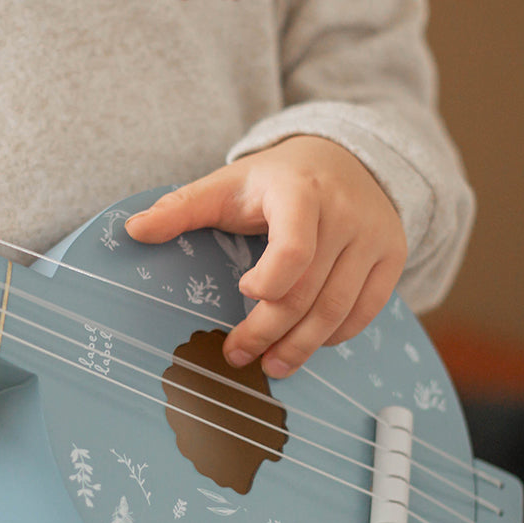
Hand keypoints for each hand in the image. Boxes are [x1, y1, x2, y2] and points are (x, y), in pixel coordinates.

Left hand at [124, 136, 405, 376]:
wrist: (346, 156)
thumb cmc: (275, 179)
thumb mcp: (227, 183)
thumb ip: (180, 208)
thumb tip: (131, 230)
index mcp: (300, 192)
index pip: (293, 249)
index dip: (268, 284)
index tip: (243, 292)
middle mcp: (345, 214)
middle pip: (308, 291)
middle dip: (269, 331)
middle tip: (239, 355)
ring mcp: (374, 236)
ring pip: (337, 309)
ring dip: (301, 346)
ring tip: (271, 366)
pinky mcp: (392, 255)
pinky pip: (366, 310)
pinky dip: (335, 335)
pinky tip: (308, 343)